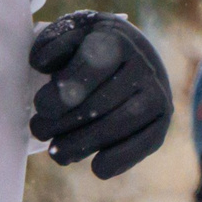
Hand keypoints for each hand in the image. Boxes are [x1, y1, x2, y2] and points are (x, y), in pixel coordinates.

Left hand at [29, 11, 171, 178]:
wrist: (131, 54)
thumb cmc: (89, 47)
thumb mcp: (68, 34)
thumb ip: (51, 46)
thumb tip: (40, 65)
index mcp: (116, 38)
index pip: (90, 68)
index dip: (63, 92)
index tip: (41, 107)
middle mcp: (143, 64)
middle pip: (101, 102)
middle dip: (64, 123)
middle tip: (39, 130)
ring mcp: (157, 91)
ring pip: (120, 124)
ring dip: (84, 144)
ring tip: (57, 153)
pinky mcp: (162, 117)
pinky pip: (146, 142)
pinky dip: (122, 158)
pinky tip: (98, 168)